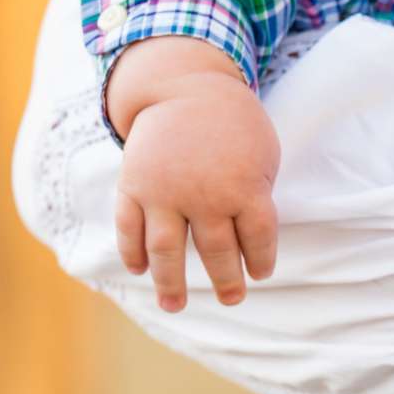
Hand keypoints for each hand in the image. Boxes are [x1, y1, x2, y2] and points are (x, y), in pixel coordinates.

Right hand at [108, 43, 280, 311]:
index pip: (258, 238)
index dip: (261, 260)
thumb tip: (251, 242)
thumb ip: (258, 196)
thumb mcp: (263, 153)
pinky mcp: (133, 186)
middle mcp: (203, 194)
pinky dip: (132, 252)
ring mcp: (163, 192)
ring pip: (166, 250)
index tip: (261, 273)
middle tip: (232, 298)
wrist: (184, 87)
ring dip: (170, 283)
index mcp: (244, 186)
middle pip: (216, 251)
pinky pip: (129, 228)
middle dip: (226, 280)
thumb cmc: (233, 125)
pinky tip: (140, 269)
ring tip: (174, 306)